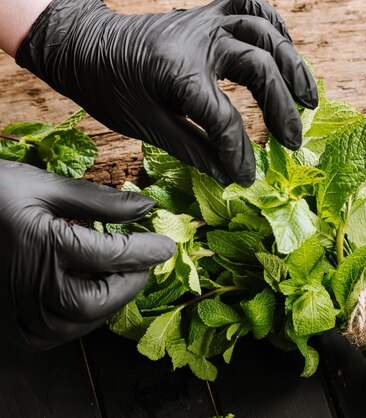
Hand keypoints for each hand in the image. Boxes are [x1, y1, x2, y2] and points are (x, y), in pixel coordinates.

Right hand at [0, 160, 174, 349]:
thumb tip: (145, 208)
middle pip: (95, 303)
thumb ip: (98, 201)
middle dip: (127, 285)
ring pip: (72, 326)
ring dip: (104, 306)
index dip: (147, 251)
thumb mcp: (44, 186)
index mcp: (41, 247)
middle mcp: (26, 286)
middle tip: (142, 265)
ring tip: (117, 279)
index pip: (112, 257)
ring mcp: (10, 308)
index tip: (167, 245)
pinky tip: (83, 299)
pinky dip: (73, 322)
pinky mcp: (2, 320)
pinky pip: (45, 336)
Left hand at [16, 0, 317, 185]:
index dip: (240, 154)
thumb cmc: (109, 87)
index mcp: (177, 73)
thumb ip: (193, 150)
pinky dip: (274, 26)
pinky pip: (251, 6)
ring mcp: (205, 21)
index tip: (247, 177)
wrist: (84, 43)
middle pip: (259, 68)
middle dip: (282, 109)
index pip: (225, 119)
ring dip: (293, 66)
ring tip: (308, 99)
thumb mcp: (146, 126)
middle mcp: (198, 40)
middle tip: (292, 141)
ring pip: (265, 33)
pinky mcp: (207, 14)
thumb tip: (229, 174)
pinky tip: (286, 51)